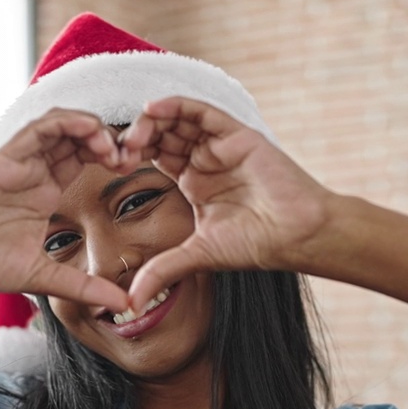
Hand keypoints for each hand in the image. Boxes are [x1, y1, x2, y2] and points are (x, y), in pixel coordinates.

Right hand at [0, 109, 130, 311]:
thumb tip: (125, 306)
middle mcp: (36, 170)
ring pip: (62, 125)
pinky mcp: (5, 156)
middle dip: (110, 138)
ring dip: (92, 127)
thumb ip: (85, 287)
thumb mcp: (46, 277)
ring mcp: (21, 160)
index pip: (87, 159)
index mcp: (47, 190)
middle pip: (80, 136)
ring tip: (112, 144)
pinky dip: (66, 122)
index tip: (135, 169)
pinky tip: (88, 129)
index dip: (114, 157)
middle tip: (131, 154)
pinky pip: (39, 128)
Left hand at [117, 97, 333, 310]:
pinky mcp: (237, 134)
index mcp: (193, 182)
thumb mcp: (197, 255)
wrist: (298, 235)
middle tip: (116, 149)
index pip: (154, 157)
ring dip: (152, 121)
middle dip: (136, 138)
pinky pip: (202, 112)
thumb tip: (129, 302)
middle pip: (162, 134)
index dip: (131, 156)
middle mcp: (205, 159)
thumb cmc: (257, 245)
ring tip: (133, 134)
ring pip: (178, 120)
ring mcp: (221, 145)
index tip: (110, 165)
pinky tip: (153, 108)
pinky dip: (177, 106)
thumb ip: (162, 271)